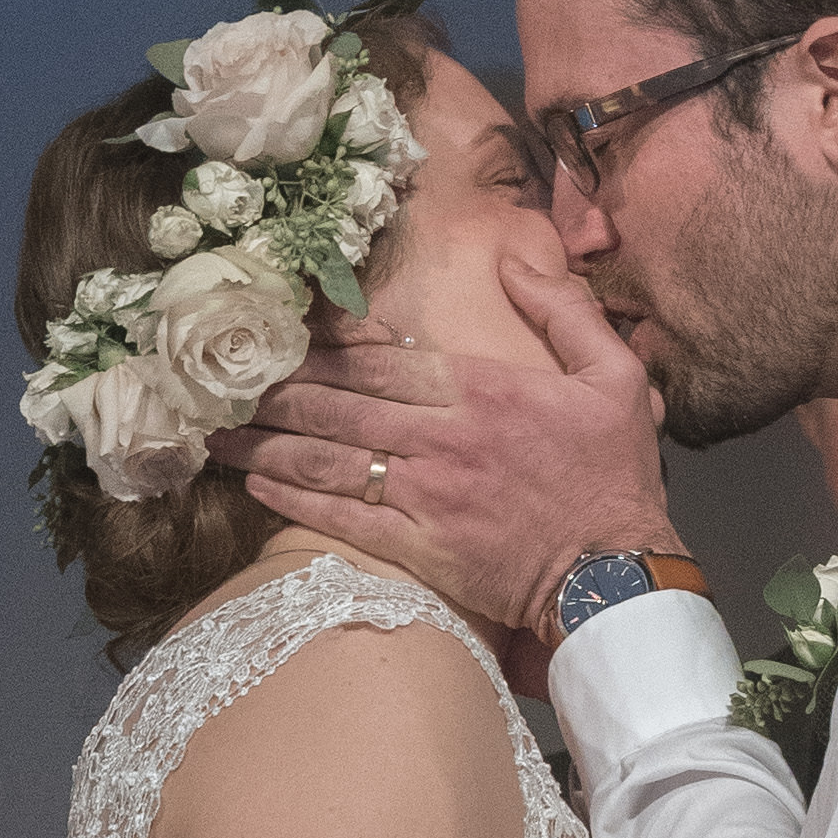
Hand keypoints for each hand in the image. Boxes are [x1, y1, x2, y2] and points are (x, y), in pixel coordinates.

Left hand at [227, 263, 678, 633]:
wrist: (619, 575)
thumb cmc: (617, 478)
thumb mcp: (615, 376)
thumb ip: (564, 311)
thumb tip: (517, 261)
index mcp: (482, 390)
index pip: (384, 358)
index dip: (325, 345)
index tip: (281, 335)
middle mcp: (444, 437)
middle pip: (341, 404)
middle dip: (276, 391)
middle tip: (221, 381)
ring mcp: (427, 495)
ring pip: (331, 459)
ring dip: (269, 443)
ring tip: (218, 432)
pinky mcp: (422, 549)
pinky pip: (345, 519)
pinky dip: (297, 500)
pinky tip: (258, 483)